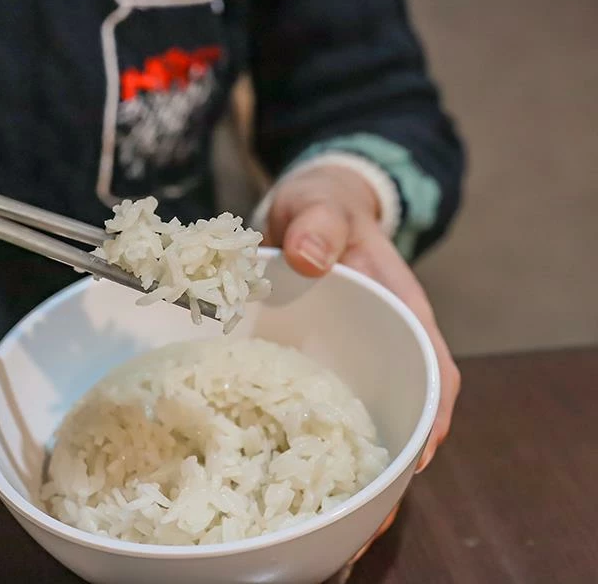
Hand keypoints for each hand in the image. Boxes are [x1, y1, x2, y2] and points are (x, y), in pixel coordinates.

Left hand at [264, 164, 460, 556]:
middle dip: (390, 463)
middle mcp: (385, 343)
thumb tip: (310, 258)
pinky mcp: (320, 363)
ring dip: (351, 462)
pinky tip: (280, 466)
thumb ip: (320, 223)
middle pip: (404, 410)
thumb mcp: (322, 205)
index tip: (415, 461)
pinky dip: (310, 437)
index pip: (438, 372)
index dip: (433, 417)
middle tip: (359, 514)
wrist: (304, 211)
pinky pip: (320, 405)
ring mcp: (352, 357)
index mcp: (403, 310)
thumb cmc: (324, 208)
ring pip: (363, 417)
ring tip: (323, 513)